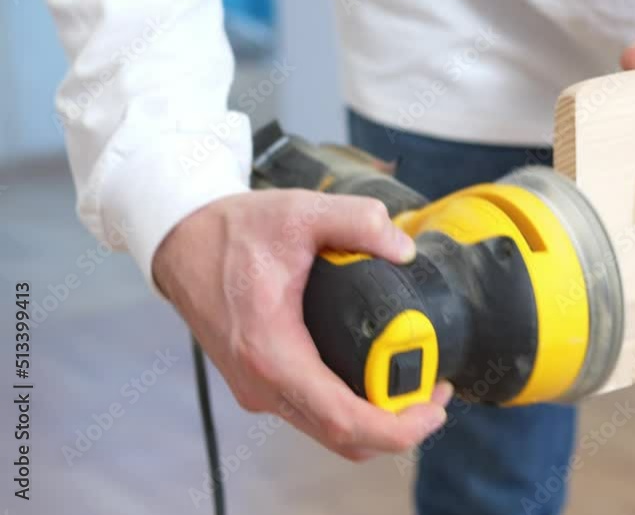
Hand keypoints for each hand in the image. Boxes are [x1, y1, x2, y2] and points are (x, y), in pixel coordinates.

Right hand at [153, 190, 451, 460]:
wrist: (183, 241)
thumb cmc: (232, 232)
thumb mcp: (299, 212)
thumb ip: (357, 220)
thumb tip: (404, 248)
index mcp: (272, 353)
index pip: (343, 420)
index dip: (397, 427)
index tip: (434, 407)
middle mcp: (263, 385)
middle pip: (343, 438)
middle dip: (399, 427)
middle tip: (435, 392)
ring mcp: (260, 389)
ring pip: (329, 431)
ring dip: (377, 421)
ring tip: (415, 384)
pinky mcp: (261, 383)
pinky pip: (314, 414)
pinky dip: (353, 409)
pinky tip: (378, 376)